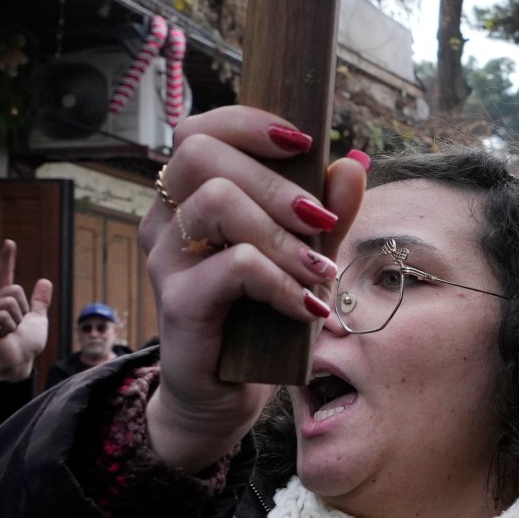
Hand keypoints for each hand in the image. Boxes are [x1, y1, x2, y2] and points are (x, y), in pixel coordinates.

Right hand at [0, 240, 52, 381]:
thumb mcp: (37, 320)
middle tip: (15, 328)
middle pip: (14, 289)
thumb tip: (45, 281)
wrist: (18, 363)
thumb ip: (39, 302)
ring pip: (10, 301)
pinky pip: (3, 314)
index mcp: (2, 300)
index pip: (3, 274)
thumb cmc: (25, 345)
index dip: (7, 258)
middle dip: (23, 310)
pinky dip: (9, 327)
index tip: (10, 242)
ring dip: (16, 320)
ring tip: (8, 332)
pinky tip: (1, 336)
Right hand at [139, 108, 362, 471]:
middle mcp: (166, 219)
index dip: (248, 123)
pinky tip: (306, 307)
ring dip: (284, 235)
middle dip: (276, 181)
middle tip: (321, 223)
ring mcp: (166, 260)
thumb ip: (325, 213)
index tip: (304, 143)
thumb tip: (353, 164)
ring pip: (217, 203)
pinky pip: (234, 266)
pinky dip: (282, 282)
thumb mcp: (299, 257)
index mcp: (186, 197)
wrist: (222, 393)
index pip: (198, 130)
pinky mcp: (178, 303)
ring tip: (320, 272)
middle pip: (202, 154)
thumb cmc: (257, 317)